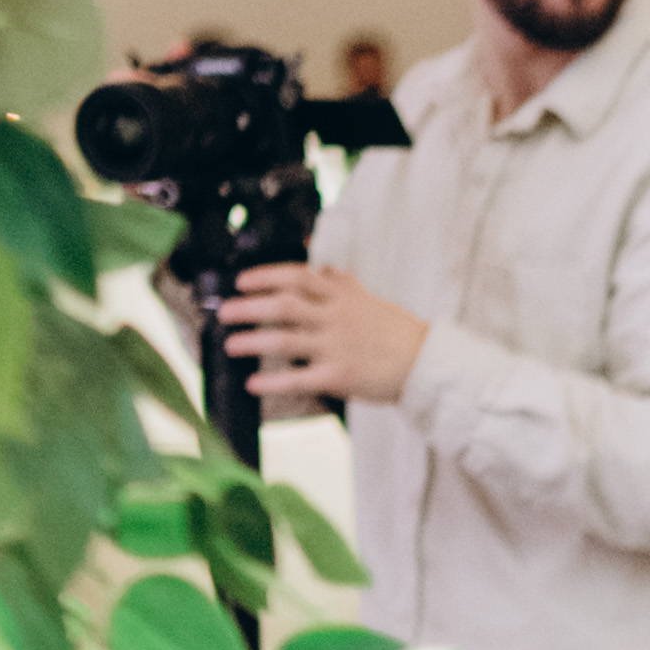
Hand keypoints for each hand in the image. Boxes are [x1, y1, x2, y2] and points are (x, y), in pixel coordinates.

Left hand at [217, 261, 427, 406]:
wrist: (426, 364)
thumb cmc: (396, 332)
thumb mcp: (369, 299)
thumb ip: (341, 283)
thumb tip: (322, 266)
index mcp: (342, 297)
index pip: (298, 277)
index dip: (266, 277)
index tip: (242, 281)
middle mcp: (336, 318)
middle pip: (284, 306)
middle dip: (249, 307)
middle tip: (224, 312)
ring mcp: (336, 347)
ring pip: (285, 340)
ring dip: (252, 341)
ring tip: (230, 345)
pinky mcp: (339, 377)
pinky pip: (299, 379)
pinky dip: (273, 381)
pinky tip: (253, 383)